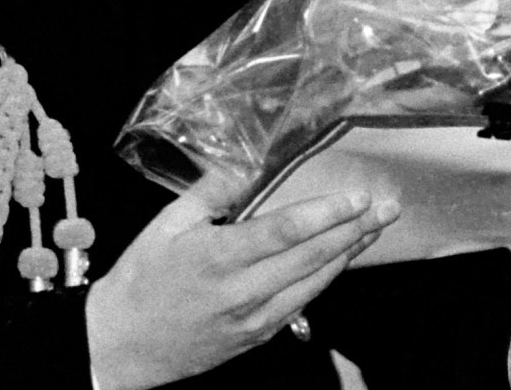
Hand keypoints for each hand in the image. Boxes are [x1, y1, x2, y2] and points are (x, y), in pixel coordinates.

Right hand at [86, 188, 399, 389]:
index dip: (327, 213)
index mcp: (218, 257)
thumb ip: (209, 192)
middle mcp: (242, 290)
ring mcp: (253, 318)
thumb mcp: (165, 225)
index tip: (358, 196)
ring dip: (349, 253)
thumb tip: (243, 164)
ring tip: (376, 229)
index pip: (285, 231)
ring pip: (314, 282)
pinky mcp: (256, 336)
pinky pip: (301, 304)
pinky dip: (326, 279)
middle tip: (388, 208)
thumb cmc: (140, 281)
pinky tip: (342, 260)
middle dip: (355, 230)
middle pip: (312, 257)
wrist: (121, 345)